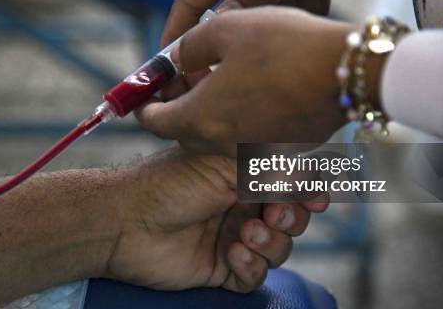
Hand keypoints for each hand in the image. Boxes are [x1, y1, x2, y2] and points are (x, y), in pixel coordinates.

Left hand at [105, 147, 326, 291]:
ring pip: (277, 249)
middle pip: (291, 218)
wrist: (127, 220)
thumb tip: (311, 173)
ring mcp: (232, 237)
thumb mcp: (225, 166)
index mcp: (242, 176)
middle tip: (275, 212)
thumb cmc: (171, 182)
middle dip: (291, 217)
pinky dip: (251, 266)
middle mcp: (241, 206)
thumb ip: (269, 172)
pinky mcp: (221, 268)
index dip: (307, 191)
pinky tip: (233, 253)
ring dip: (270, 242)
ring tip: (245, 233)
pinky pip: (253, 276)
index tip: (316, 196)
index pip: (288, 184)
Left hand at [136, 7, 381, 144]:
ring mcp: (254, 150)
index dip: (145, 105)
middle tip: (187, 76)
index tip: (145, 93)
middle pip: (185, 130)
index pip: (154, 122)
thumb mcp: (225, 29)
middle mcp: (223, 144)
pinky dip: (241, 117)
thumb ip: (188, 47)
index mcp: (200, 118)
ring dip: (211, 110)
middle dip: (179, 105)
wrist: (348, 70)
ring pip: (218, 134)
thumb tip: (175, 60)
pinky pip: (247, 136)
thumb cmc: (282, 44)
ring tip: (224, 76)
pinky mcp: (281, 149)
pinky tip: (256, 88)